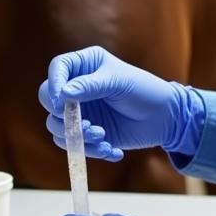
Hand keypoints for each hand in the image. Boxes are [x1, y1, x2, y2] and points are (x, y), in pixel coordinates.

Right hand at [38, 46, 190, 160]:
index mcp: (86, 65)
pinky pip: (74, 145)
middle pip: (49, 100)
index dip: (55, 84)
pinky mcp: (87, 133)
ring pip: (57, 126)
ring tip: (102, 137)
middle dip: (63, 116)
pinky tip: (112, 150)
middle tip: (84, 125)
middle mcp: (78, 88)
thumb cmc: (145, 91)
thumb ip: (90, 86)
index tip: (62, 103)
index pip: (58, 69)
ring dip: (77, 136)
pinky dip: (90, 150)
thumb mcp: (118, 82)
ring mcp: (81, 111)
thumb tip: (64, 93)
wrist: (165, 119)